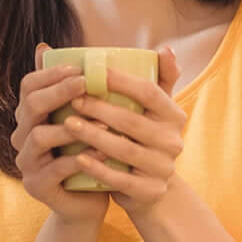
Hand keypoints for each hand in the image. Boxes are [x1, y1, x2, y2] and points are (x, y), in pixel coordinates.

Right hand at [12, 44, 111, 223]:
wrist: (88, 201)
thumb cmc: (87, 152)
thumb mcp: (84, 118)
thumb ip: (77, 87)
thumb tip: (63, 48)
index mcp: (30, 115)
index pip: (29, 85)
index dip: (51, 74)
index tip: (80, 68)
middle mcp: (22, 136)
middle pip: (31, 106)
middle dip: (59, 92)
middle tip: (86, 84)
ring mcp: (26, 162)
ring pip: (41, 136)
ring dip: (73, 125)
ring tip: (102, 119)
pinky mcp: (37, 186)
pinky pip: (57, 168)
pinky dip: (81, 158)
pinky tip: (103, 151)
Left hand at [64, 48, 185, 216]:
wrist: (151, 188)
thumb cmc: (145, 138)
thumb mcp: (156, 110)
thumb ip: (159, 80)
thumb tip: (166, 49)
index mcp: (174, 115)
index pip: (150, 92)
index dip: (121, 81)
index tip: (92, 72)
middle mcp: (173, 141)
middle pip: (133, 121)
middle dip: (100, 109)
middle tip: (73, 98)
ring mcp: (163, 168)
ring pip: (124, 150)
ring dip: (93, 135)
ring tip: (67, 123)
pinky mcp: (150, 192)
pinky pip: (120, 179)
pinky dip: (98, 168)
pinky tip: (78, 157)